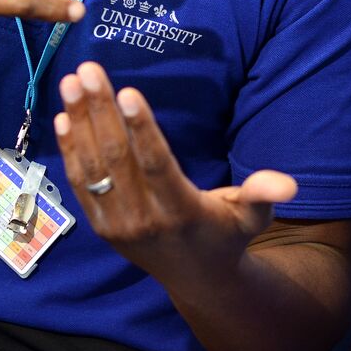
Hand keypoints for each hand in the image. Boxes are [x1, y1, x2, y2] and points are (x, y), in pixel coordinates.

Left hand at [54, 61, 297, 284]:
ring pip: (93, 167)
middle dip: (100, 111)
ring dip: (80, 122)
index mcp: (181, 211)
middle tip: (88, 69)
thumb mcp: (252, 217)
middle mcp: (144, 219)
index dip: (140, 128)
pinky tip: (63, 117)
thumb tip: (287, 184)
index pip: (156, 164)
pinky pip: (81, 183)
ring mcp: (117, 224)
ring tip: (70, 82)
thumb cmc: (227, 236)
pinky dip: (70, 150)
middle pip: (116, 158)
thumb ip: (263, 196)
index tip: (125, 91)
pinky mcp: (101, 225)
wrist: (197, 281)